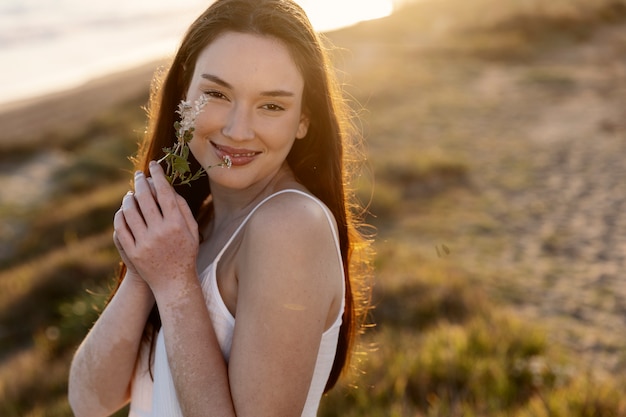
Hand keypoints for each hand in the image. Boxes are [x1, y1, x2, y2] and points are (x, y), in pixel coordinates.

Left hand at [114, 161, 199, 291]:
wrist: (173, 282)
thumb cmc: (185, 253)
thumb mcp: (192, 231)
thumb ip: (182, 208)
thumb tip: (168, 188)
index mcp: (177, 224)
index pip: (165, 192)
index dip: (158, 176)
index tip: (153, 165)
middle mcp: (161, 231)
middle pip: (146, 198)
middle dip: (141, 182)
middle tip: (138, 175)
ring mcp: (145, 242)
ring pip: (130, 210)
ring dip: (129, 198)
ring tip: (131, 194)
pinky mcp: (133, 251)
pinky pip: (121, 227)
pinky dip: (120, 215)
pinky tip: (124, 210)